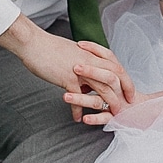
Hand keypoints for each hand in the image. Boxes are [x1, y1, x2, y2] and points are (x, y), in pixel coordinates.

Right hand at [0, 14, 132, 113]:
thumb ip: (82, 68)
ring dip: (108, 103)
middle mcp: (89, 62)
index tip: (129, 90)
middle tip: (126, 106)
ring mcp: (80, 70)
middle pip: (115, 77)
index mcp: (91, 55)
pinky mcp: (67, 78)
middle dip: (124, 93)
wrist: (33, 43)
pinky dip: (78, 110)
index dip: (125, 79)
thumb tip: (85, 83)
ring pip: (101, 88)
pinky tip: (78, 119)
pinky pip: (77, 98)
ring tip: (111, 115)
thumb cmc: (49, 48)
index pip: (116, 66)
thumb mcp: (71, 55)